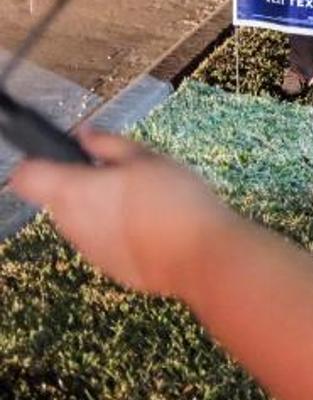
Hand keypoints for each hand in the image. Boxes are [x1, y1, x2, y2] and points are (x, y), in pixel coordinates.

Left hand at [8, 131, 237, 297]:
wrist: (199, 254)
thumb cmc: (177, 202)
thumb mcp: (148, 158)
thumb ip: (109, 143)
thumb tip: (88, 135)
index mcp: (75, 190)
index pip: (26, 175)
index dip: (40, 162)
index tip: (63, 157)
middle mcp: (72, 222)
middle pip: (57, 198)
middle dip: (82, 184)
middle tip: (121, 175)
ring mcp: (88, 247)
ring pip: (81, 220)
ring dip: (100, 209)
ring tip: (142, 201)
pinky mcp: (108, 265)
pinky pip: (102, 241)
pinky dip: (117, 232)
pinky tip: (149, 224)